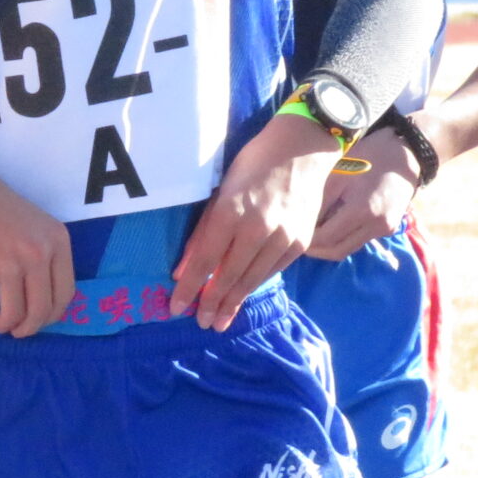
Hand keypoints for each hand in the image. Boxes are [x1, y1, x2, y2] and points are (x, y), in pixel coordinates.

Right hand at [0, 146, 74, 335]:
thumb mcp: (33, 223)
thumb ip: (43, 254)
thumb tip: (41, 298)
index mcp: (56, 241)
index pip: (66, 292)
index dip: (53, 314)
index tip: (42, 320)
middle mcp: (37, 254)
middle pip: (41, 309)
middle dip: (29, 327)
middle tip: (19, 331)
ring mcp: (7, 263)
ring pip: (14, 313)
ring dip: (6, 325)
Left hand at [170, 114, 341, 328]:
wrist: (300, 153)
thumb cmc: (248, 168)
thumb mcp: (217, 194)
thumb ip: (202, 234)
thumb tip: (183, 270)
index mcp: (231, 213)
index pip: (205, 261)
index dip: (190, 288)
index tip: (176, 308)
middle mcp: (258, 229)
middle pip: (230, 276)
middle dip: (212, 303)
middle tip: (201, 323)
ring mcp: (283, 237)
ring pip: (253, 279)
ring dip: (234, 302)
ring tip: (220, 321)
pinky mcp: (301, 242)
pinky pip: (272, 270)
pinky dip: (255, 284)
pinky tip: (242, 295)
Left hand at [307, 128, 422, 261]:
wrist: (405, 153)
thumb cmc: (366, 157)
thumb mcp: (337, 175)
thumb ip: (319, 202)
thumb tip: (298, 224)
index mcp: (362, 210)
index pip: (325, 238)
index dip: (304, 240)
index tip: (289, 232)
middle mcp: (376, 226)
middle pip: (336, 251)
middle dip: (314, 249)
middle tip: (295, 238)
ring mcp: (384, 229)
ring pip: (347, 249)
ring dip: (326, 246)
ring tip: (308, 234)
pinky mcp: (388, 228)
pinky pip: (358, 241)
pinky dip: (341, 239)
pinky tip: (327, 226)